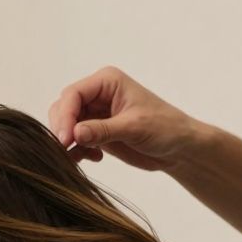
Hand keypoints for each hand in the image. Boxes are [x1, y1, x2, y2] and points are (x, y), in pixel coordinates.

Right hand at [48, 66, 203, 170]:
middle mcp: (97, 95)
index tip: (66, 139)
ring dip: (68, 142)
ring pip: (66, 125)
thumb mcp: (134, 127)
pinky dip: (76, 152)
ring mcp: (94, 114)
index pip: (73, 94)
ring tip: (83, 156)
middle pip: (63, 108)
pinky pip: (74, 141)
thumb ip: (102, 130)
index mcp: (106, 82)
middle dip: (62, 129)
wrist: (179, 148)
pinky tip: (93, 159)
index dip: (65, 116)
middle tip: (66, 149)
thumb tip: (75, 134)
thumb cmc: (165, 128)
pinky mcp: (95, 132)